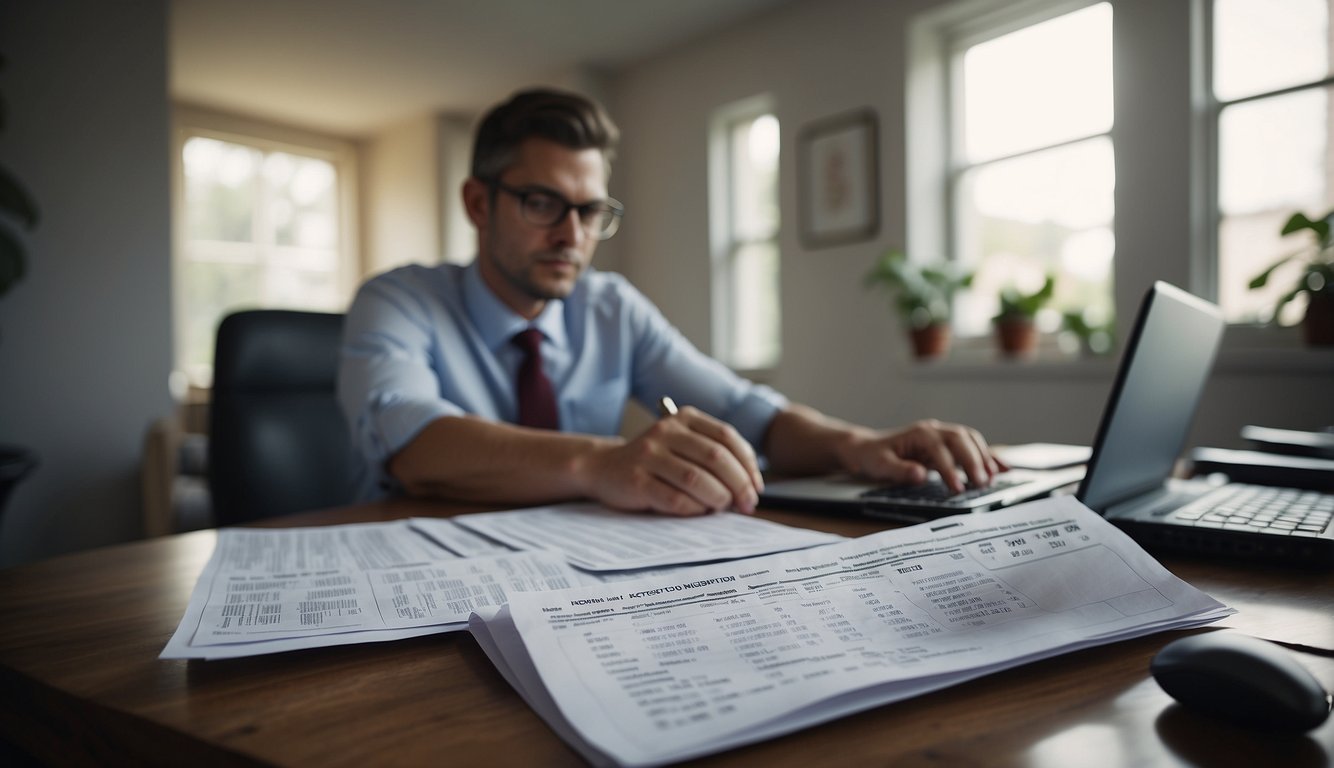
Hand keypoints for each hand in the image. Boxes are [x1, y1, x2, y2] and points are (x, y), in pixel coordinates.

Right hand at [581, 405, 763, 515]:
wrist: (604, 467)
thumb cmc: (655, 461)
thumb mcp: (683, 445)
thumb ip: (713, 456)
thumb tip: (750, 485)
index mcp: (684, 418)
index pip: (726, 437)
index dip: (747, 464)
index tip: (756, 486)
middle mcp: (666, 431)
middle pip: (716, 458)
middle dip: (739, 484)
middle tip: (747, 504)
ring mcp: (648, 454)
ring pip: (696, 479)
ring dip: (718, 498)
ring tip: (722, 508)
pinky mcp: (636, 480)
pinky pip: (674, 499)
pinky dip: (694, 509)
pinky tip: (698, 512)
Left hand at [841, 419, 1005, 493]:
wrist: (869, 448)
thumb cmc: (874, 456)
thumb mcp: (879, 465)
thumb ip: (898, 470)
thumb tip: (920, 475)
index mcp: (918, 433)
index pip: (939, 449)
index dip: (950, 468)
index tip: (957, 488)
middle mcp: (934, 430)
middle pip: (961, 439)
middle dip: (973, 461)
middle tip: (981, 484)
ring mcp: (943, 435)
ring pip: (970, 439)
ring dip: (983, 458)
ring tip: (991, 480)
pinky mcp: (948, 444)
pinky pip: (973, 446)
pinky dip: (988, 456)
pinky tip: (1003, 468)